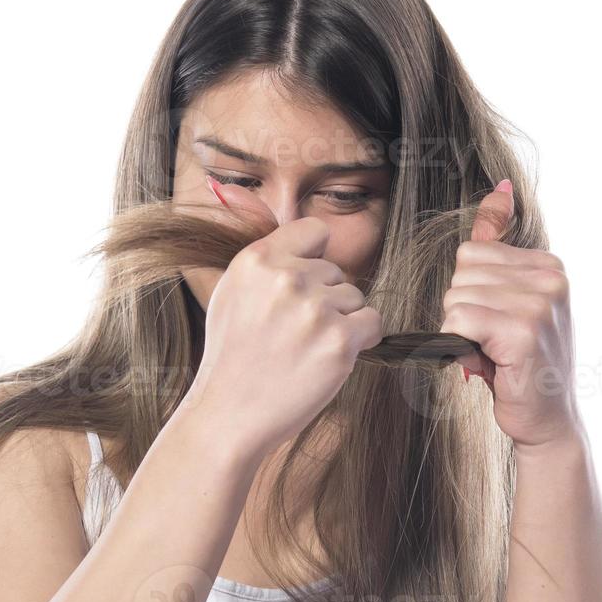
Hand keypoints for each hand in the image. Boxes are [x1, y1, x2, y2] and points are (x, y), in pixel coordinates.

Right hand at [183, 179, 384, 458]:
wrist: (230, 414)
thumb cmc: (232, 355)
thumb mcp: (229, 290)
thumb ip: (255, 249)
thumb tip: (232, 186)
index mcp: (257, 259)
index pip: (315, 232)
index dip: (312, 261)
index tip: (298, 290)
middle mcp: (286, 278)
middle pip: (336, 272)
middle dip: (324, 301)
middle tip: (291, 336)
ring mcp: (315, 310)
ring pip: (355, 298)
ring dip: (340, 323)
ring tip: (303, 350)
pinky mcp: (340, 342)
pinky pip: (372, 324)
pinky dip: (359, 342)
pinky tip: (326, 359)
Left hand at [439, 180, 580, 449]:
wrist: (546, 420)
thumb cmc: (520, 363)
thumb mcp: (510, 299)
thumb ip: (498, 246)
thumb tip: (500, 189)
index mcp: (548, 264)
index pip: (471, 253)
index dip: (469, 294)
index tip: (497, 323)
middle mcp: (550, 278)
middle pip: (460, 274)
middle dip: (463, 314)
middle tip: (493, 344)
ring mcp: (541, 303)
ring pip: (455, 299)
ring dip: (462, 334)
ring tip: (494, 354)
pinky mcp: (524, 332)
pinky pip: (459, 321)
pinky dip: (461, 347)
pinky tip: (491, 364)